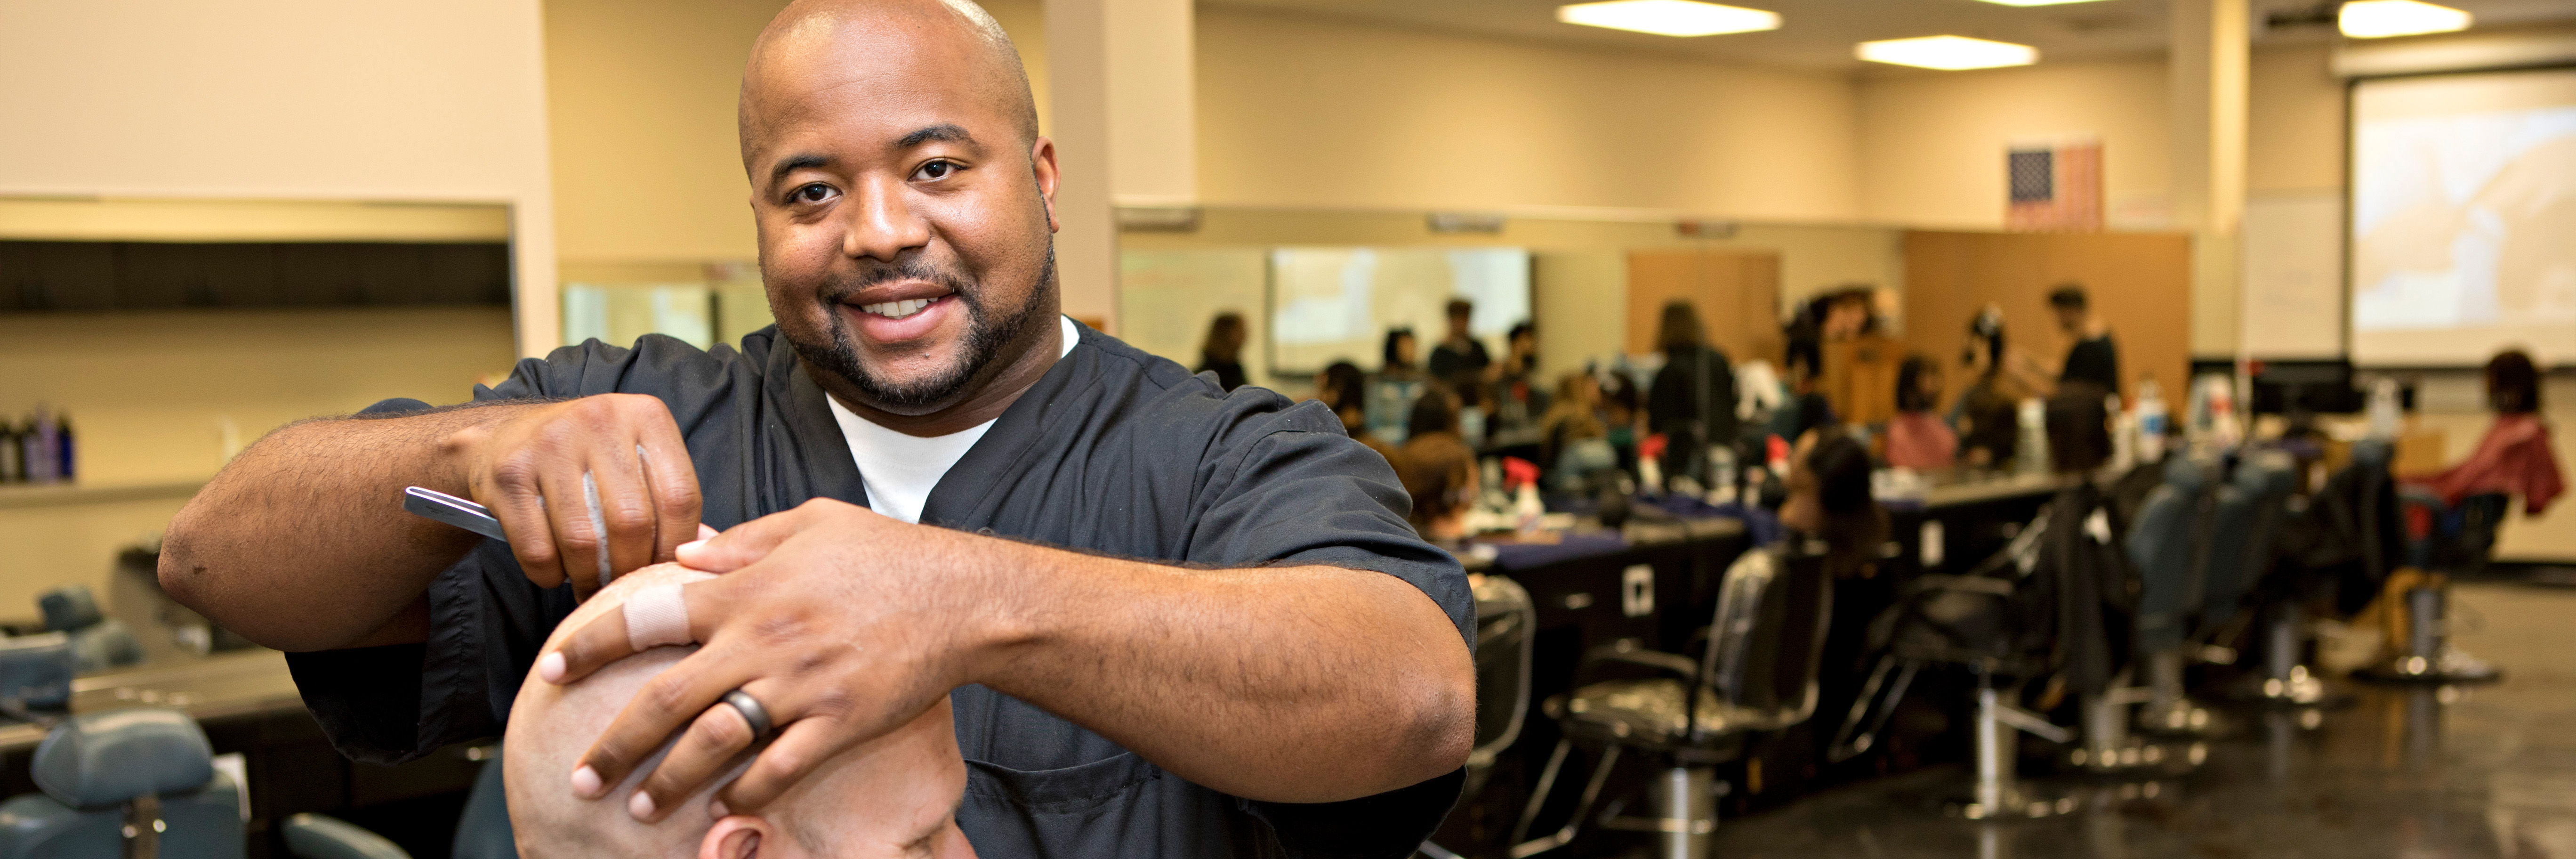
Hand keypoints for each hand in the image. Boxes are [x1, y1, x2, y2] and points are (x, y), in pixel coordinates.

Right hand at [443, 394, 703, 600]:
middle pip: (632, 522)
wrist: (502, 437)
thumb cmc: (585, 457)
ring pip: (583, 541)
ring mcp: (549, 443)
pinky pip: (538, 549)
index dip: (677, 546)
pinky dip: (550, 575)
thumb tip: (696, 555)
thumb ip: (667, 497)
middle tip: (624, 587)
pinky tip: (556, 571)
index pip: (680, 496)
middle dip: (630, 569)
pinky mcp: (508, 473)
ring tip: (592, 585)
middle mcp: (599, 420)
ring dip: (589, 578)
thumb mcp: (635, 456)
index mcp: (645, 416)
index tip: (666, 571)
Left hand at [537, 498, 998, 819]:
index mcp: (748, 588)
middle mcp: (764, 640)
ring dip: (668, 781)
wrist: (965, 596)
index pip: (646, 616)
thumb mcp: (812, 521)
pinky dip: (746, 792)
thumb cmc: (889, 553)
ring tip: (637, 806)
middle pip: (666, 699)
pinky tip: (722, 808)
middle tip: (580, 776)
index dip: (590, 645)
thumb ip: (744, 540)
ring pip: (714, 744)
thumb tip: (686, 556)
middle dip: (613, 744)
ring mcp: (803, 686)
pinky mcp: (841, 721)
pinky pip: (780, 768)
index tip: (550, 669)